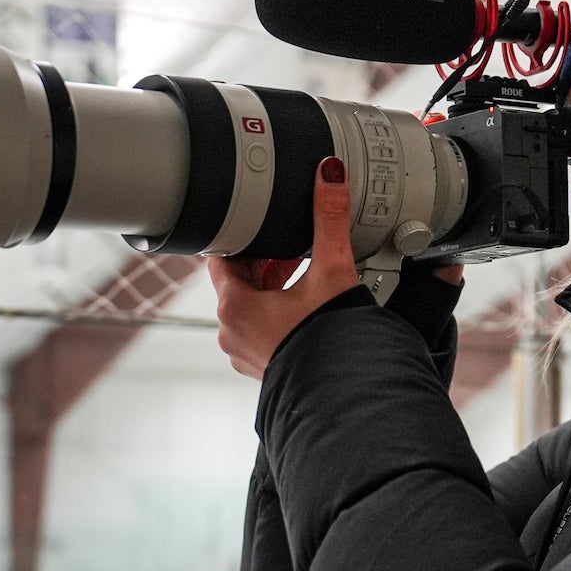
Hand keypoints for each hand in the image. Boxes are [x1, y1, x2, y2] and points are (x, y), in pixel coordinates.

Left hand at [209, 156, 363, 378]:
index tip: (257, 224)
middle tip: (290, 245)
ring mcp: (248, 353)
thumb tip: (328, 177)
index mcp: (234, 307)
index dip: (241, 237)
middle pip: (238, 282)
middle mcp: (233, 333)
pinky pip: (264, 330)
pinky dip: (279, 314)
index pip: (221, 258)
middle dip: (264, 262)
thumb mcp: (332, 272)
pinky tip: (307, 308)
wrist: (348, 394)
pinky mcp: (267, 367)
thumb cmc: (332, 342)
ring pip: (251, 307)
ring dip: (272, 288)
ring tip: (304, 273)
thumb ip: (329, 220)